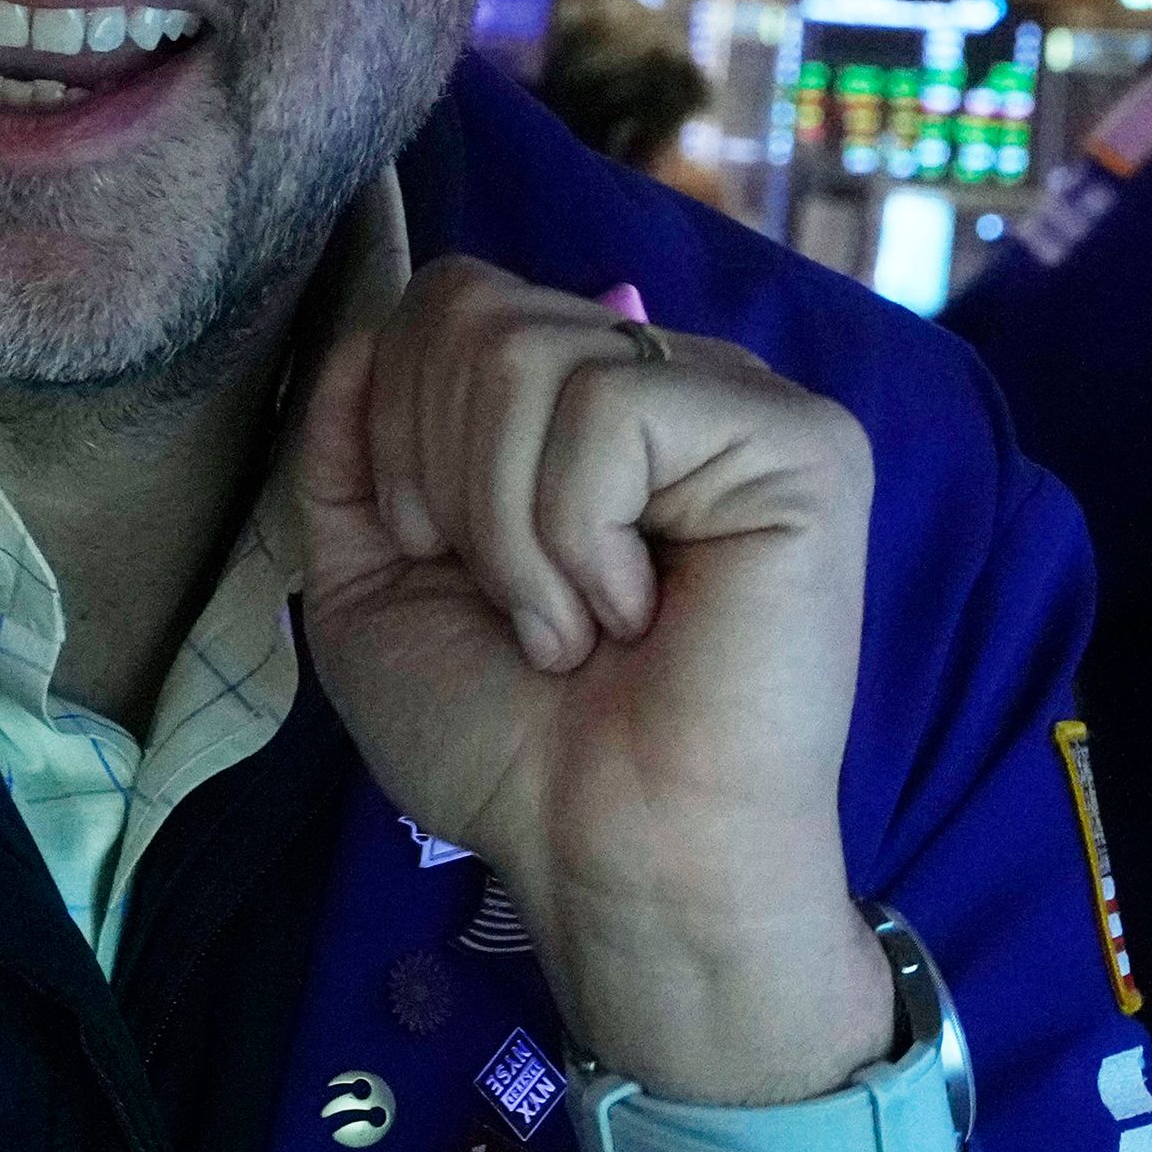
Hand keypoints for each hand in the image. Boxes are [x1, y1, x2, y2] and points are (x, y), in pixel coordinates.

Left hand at [292, 258, 893, 1108]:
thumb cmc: (501, 734)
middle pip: (475, 309)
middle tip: (511, 600)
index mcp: (572, 399)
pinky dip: (577, 536)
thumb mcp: (367, 577)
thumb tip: (364, 333)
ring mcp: (739, 402)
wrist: (602, 850)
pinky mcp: (802, 444)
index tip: (435, 554)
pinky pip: (613, 410)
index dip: (397, 425)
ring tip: (573, 622)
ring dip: (507, 527)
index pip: (447, 301)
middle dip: (440, 476)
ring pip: (531, 354)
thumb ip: (349, 448)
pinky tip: (635, 615)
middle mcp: (662, 377)